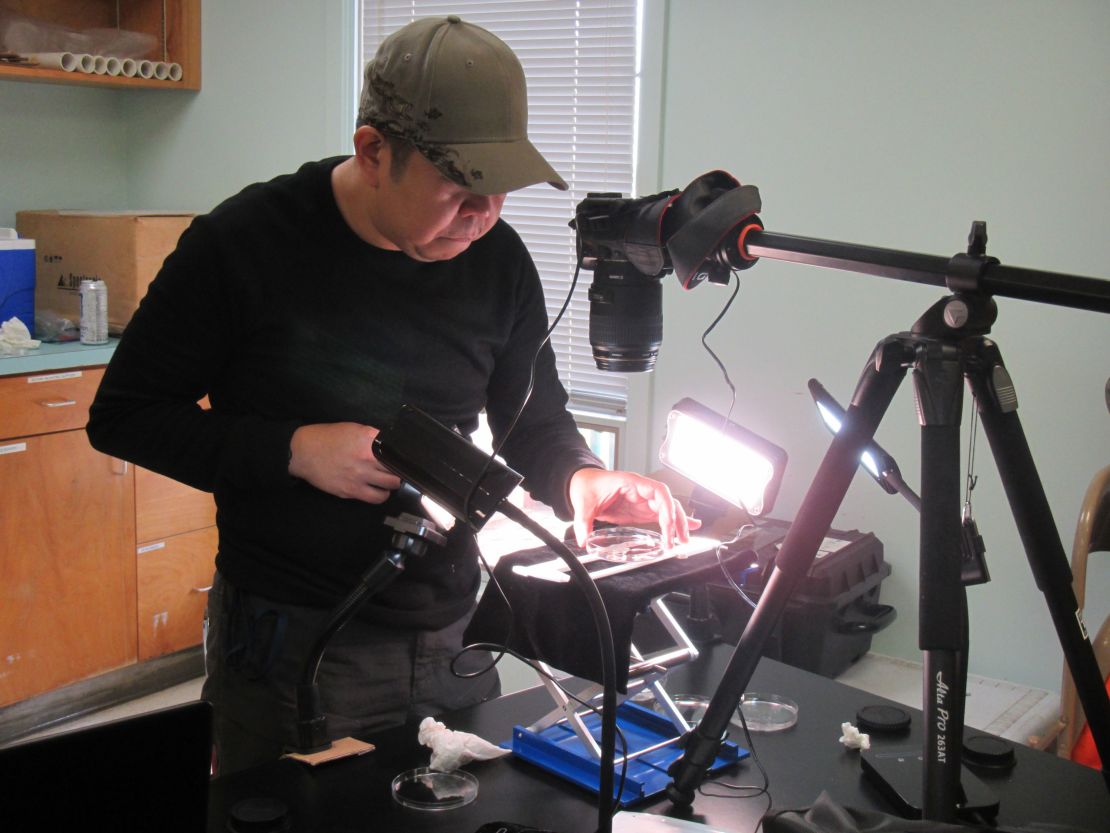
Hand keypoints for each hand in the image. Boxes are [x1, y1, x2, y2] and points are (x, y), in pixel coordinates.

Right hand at [288, 422, 401, 502]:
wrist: (304, 452)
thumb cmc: (328, 438)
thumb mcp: (354, 429)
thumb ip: (373, 437)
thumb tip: (390, 445)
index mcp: (368, 441)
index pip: (397, 450)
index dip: (403, 455)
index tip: (405, 457)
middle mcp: (367, 460)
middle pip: (397, 469)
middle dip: (399, 469)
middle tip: (397, 469)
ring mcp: (359, 477)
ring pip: (391, 485)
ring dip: (393, 483)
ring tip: (389, 480)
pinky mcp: (351, 491)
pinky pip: (375, 498)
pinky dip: (381, 495)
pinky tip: (379, 490)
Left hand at [568, 468, 699, 548]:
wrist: (583, 482)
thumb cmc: (587, 485)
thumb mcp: (583, 504)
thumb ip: (583, 522)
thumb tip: (584, 539)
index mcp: (630, 483)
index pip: (658, 490)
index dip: (667, 505)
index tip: (668, 522)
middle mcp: (641, 490)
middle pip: (667, 502)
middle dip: (676, 520)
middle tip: (680, 538)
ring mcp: (642, 500)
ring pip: (667, 509)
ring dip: (678, 523)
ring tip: (684, 539)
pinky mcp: (640, 510)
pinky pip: (661, 515)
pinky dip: (673, 522)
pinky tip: (685, 529)